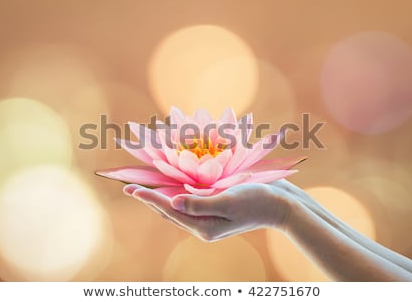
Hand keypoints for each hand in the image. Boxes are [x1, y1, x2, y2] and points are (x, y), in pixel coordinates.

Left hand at [124, 183, 291, 241]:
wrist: (281, 205)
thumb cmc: (257, 201)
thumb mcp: (229, 202)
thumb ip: (200, 203)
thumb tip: (173, 202)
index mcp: (204, 226)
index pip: (170, 210)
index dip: (149, 198)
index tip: (130, 189)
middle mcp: (204, 223)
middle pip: (170, 210)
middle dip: (150, 198)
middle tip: (129, 187)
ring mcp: (210, 216)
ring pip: (178, 206)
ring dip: (161, 195)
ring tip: (145, 187)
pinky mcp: (216, 207)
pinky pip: (190, 201)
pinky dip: (177, 192)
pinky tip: (172, 184)